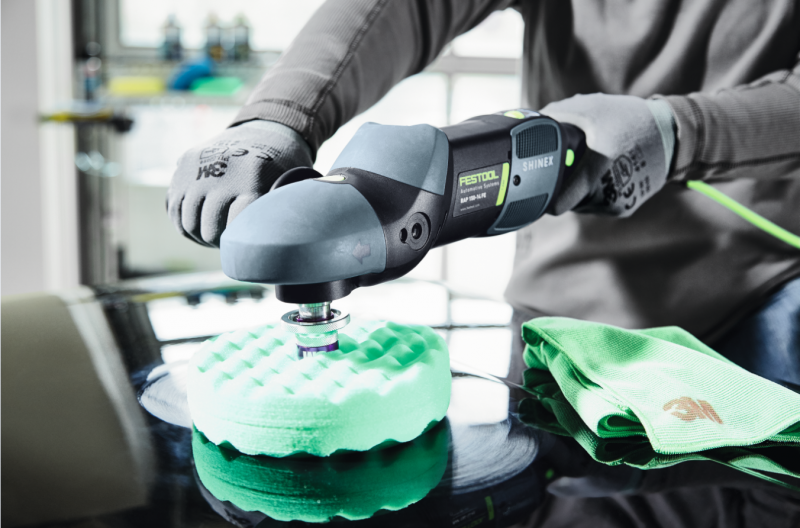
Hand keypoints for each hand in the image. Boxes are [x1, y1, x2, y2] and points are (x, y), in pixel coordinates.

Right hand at [167, 120, 312, 246]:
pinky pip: (174, 207)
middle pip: (208, 230)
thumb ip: (277, 216)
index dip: (238, 245)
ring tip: (216, 238)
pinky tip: (200, 228)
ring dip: (200, 236)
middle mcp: (220, 174)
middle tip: (231, 245)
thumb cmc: (284, 168)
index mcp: (252, 180)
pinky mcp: (184, 163)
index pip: (234, 229)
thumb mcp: (290, 189)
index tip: (247, 248)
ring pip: (187, 222)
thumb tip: (268, 252)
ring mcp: (199, 167)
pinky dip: (184, 223)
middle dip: (219, 243)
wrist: (267, 128)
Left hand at [541, 93, 675, 216]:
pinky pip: (598, 205)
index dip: (545, 196)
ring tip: (589, 166)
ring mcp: (616, 204)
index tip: (540, 187)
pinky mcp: (625, 208)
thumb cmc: (630, 120)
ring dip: (578, 190)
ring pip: (582, 205)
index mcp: (596, 171)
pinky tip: (602, 174)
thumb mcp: (591, 109)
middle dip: (563, 186)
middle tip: (568, 166)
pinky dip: (594, 193)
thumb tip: (531, 121)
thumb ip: (557, 116)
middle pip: (568, 202)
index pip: (559, 203)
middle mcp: (606, 194)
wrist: (674, 135)